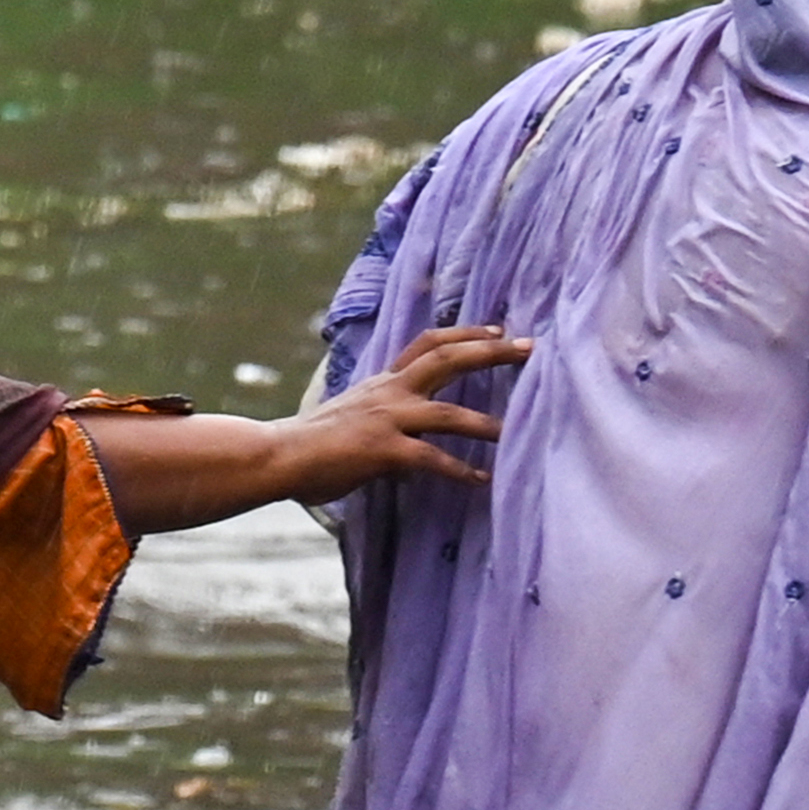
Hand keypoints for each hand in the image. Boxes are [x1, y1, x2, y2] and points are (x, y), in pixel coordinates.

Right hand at [271, 324, 525, 498]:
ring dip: (485, 424)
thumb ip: (387, 432)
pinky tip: (481, 481)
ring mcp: (387, 419)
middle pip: (447, 359)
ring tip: (515, 432)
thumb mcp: (356, 424)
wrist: (279, 455)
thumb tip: (408, 464)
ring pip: (448, 414)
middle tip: (529, 348)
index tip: (498, 328)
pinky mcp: (383, 451)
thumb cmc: (314, 445)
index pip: (429, 343)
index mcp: (383, 381)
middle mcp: (389, 392)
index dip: (465, 333)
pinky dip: (459, 470)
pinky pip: (431, 460)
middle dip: (490, 352)